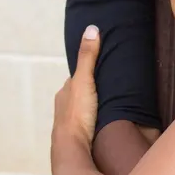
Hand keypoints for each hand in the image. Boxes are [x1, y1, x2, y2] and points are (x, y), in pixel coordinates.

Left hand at [53, 25, 99, 148]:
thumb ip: (88, 56)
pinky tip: (102, 123)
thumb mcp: (84, 79)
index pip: (78, 76)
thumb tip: (91, 29)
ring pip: (82, 109)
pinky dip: (92, 120)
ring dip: (92, 106)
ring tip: (110, 105)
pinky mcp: (76, 135)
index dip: (89, 71)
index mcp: (65, 90)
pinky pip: (85, 123)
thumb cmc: (77, 113)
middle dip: (92, 90)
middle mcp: (64, 104)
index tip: (103, 67)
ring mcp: (68, 121)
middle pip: (80, 93)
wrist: (71, 145)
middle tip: (110, 88)